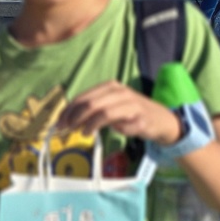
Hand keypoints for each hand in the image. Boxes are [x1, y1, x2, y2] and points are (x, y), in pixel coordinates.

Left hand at [57, 81, 183, 143]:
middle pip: (89, 103)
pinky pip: (118, 122)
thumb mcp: (110, 108)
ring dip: (87, 123)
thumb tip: (67, 119)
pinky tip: (95, 133)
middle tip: (66, 129)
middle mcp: (119, 92)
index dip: (68, 110)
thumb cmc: (132, 114)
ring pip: (101, 111)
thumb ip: (92, 110)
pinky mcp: (139, 117)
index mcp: (110, 87)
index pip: (83, 97)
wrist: (161, 120)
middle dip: (73, 117)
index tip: (58, 122)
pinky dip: (103, 128)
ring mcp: (130, 103)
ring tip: (81, 132)